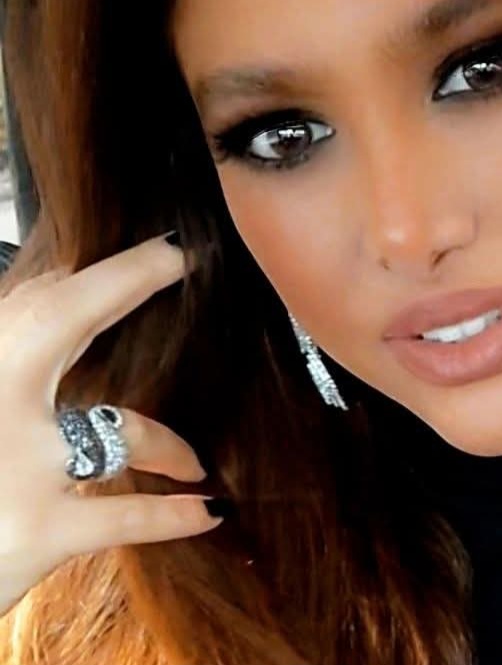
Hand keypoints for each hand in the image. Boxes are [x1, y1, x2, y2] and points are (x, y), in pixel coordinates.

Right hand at [0, 233, 221, 619]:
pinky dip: (173, 514)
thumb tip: (61, 296)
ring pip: (121, 429)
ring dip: (168, 446)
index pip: (33, 303)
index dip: (97, 269)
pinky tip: (208, 511)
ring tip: (194, 463)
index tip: (157, 245)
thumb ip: (12, 362)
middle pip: (59, 317)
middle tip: (178, 257)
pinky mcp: (34, 531)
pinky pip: (126, 516)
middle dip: (126, 280)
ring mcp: (15, 467)